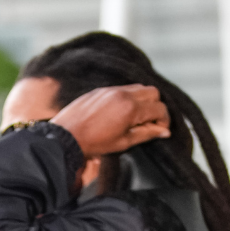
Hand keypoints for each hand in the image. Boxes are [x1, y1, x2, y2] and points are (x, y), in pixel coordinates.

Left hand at [50, 84, 170, 156]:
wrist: (65, 137)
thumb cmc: (93, 143)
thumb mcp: (123, 142)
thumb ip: (146, 134)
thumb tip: (164, 131)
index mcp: (131, 108)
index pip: (159, 108)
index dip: (164, 120)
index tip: (160, 130)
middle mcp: (122, 94)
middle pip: (152, 92)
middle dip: (155, 106)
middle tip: (148, 122)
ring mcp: (110, 89)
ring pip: (138, 87)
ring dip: (142, 100)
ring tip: (134, 117)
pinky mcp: (100, 89)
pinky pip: (121, 88)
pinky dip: (127, 97)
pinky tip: (120, 112)